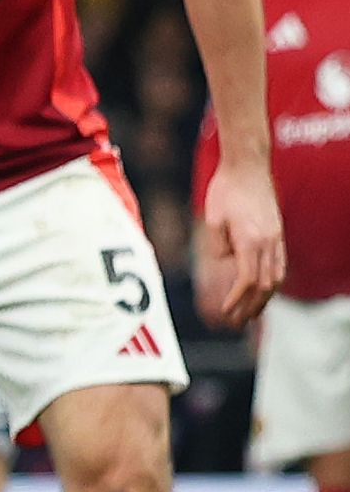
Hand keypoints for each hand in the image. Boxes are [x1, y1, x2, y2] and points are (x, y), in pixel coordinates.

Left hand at [199, 156, 285, 327]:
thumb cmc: (226, 190)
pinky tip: (262, 291)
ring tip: (251, 314)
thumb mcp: (213, 220)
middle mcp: (268, 242)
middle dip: (252, 307)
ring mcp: (277, 238)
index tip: (227, 312)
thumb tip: (227, 262)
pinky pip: (279, 265)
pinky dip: (271, 282)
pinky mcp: (278, 234)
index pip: (247, 280)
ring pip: (276, 277)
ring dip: (264, 298)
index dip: (237, 300)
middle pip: (265, 285)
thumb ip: (219, 246)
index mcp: (251, 241)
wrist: (248, 168)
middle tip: (237, 323)